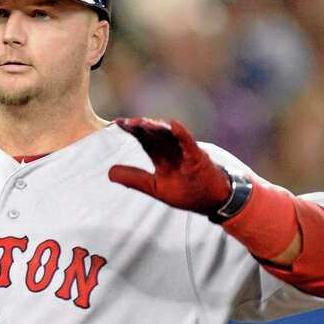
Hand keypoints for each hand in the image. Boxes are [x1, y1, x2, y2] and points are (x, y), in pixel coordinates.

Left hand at [108, 118, 230, 214]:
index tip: (116, 123)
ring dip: (155, 128)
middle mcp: (173, 151)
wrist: (214, 201)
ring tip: (140, 122)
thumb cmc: (187, 192)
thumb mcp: (155, 187)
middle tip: (124, 121)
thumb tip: (109, 173)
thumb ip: (134, 179)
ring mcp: (186, 153)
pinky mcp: (198, 159)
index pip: (144, 140)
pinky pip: (189, 145)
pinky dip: (182, 135)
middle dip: (139, 127)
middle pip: (154, 135)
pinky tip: (174, 125)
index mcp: (162, 156)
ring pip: (169, 136)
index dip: (132, 131)